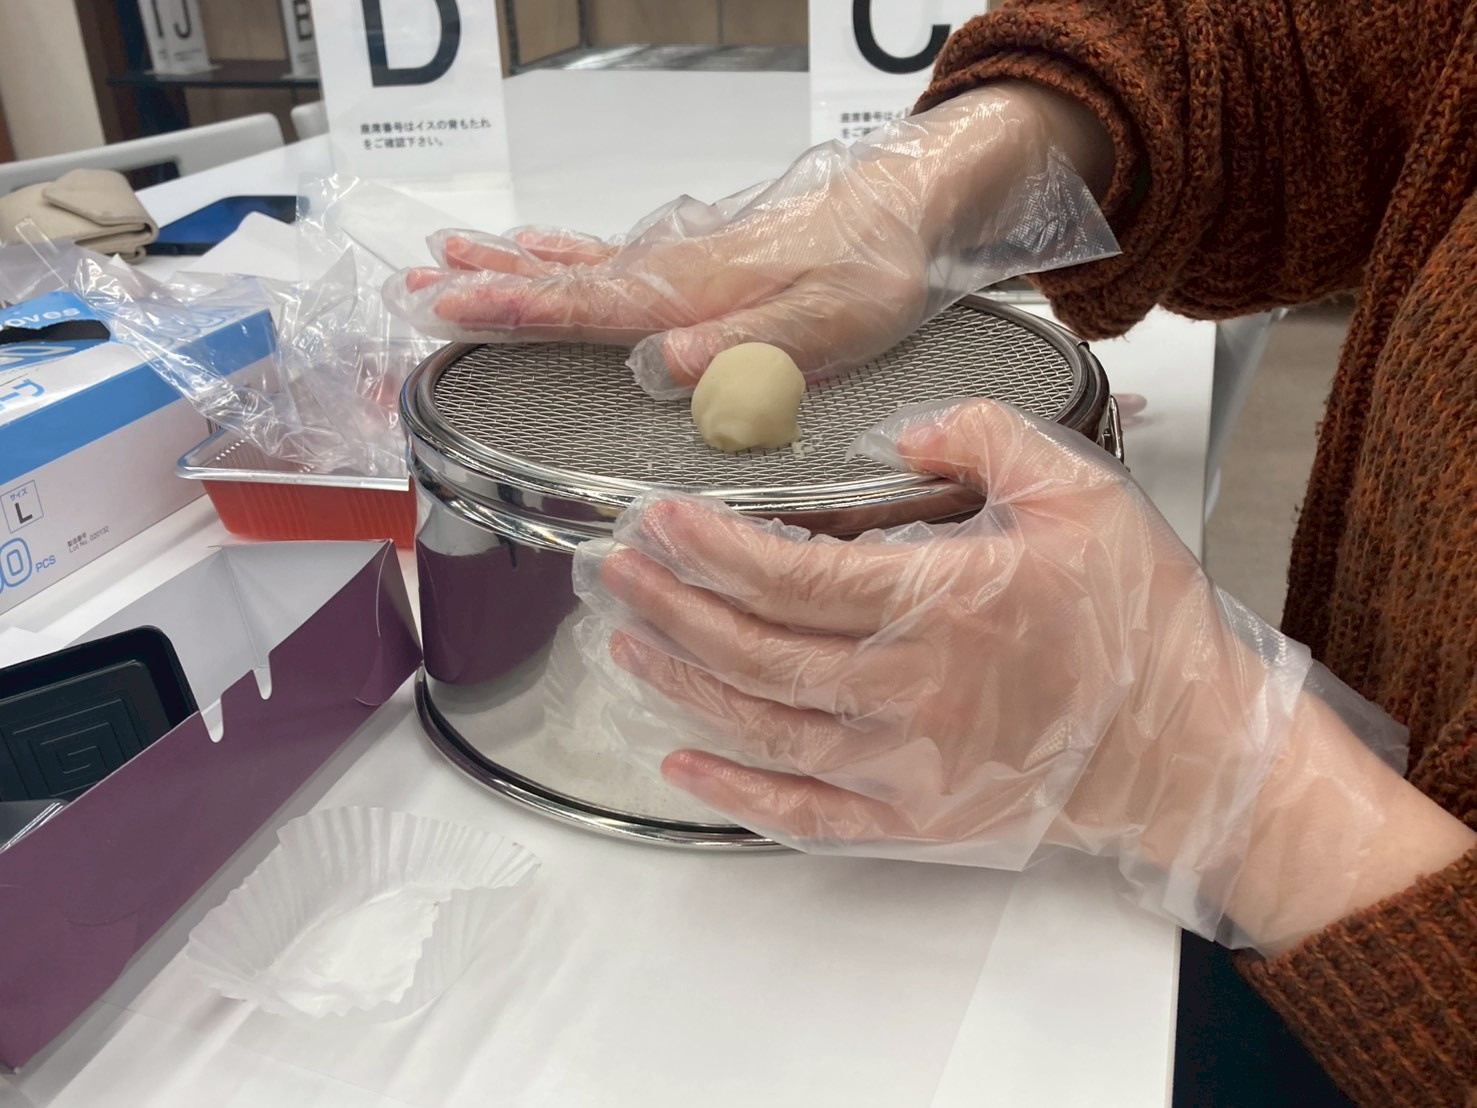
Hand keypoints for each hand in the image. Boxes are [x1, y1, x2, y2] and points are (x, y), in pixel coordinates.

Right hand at [385, 85, 1115, 397]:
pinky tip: (536, 250)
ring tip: (444, 259)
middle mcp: (674, 273)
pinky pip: (608, 259)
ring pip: (577, 264)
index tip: (450, 306)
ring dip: (509, 265)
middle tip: (414, 286)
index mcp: (696, 294)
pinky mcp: (695, 263)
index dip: (516, 309)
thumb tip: (666, 366)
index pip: (588, 304)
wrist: (905, 210)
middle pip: (563, 279)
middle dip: (487, 286)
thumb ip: (747, 350)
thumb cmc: (872, 271)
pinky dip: (560, 256)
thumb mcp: (826, 325)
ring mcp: (680, 263)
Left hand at [573, 400, 1414, 948]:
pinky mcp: (911, 818)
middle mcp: (908, 691)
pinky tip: (678, 759)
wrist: (1191, 748)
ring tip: (626, 641)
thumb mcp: (1079, 493)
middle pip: (753, 650)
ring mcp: (904, 766)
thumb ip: (983, 437)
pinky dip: (731, 790)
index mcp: (942, 603)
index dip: (708, 548)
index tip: (657, 518)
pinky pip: (801, 811)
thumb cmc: (1141, 626)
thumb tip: (900, 429)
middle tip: (617, 570)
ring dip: (681, 682)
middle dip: (671, 607)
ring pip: (760, 725)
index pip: (789, 576)